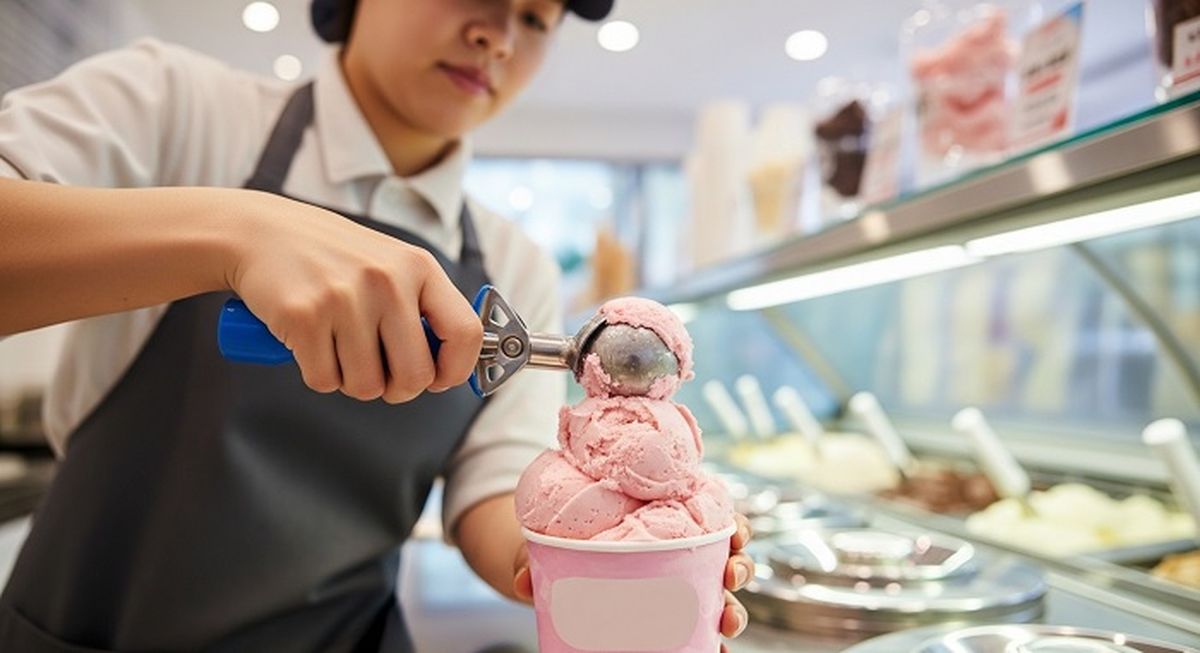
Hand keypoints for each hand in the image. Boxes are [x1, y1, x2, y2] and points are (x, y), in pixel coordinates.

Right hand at [225, 189, 482, 401]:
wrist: (259, 233)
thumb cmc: (332, 259)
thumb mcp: (390, 265)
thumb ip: (421, 309)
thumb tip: (445, 369)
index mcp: (418, 267)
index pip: (465, 332)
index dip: (456, 369)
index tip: (439, 380)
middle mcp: (387, 280)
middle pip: (415, 376)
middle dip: (397, 389)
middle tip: (379, 375)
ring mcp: (345, 298)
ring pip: (366, 386)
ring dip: (351, 380)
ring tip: (338, 346)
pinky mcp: (304, 317)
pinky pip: (324, 380)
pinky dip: (318, 374)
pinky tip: (310, 342)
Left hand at [510, 512, 754, 651]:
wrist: (550, 567)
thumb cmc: (564, 542)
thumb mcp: (551, 544)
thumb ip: (538, 560)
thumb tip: (522, 583)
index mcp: (666, 522)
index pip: (714, 517)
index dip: (734, 525)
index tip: (736, 532)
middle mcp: (681, 555)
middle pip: (727, 559)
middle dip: (739, 568)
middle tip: (730, 576)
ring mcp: (679, 589)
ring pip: (721, 598)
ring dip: (735, 610)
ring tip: (728, 622)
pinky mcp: (671, 619)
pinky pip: (700, 632)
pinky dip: (712, 644)